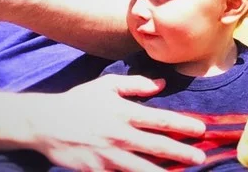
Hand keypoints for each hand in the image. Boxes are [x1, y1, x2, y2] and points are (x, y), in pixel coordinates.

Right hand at [28, 74, 206, 170]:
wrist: (45, 123)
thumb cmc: (79, 101)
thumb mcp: (108, 85)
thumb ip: (136, 84)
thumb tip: (161, 84)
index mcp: (125, 112)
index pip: (161, 120)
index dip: (183, 125)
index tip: (201, 130)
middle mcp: (120, 135)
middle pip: (157, 146)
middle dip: (181, 153)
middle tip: (200, 159)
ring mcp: (108, 156)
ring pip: (142, 168)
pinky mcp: (96, 171)